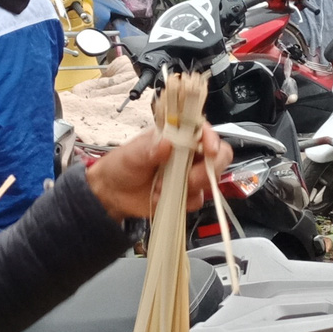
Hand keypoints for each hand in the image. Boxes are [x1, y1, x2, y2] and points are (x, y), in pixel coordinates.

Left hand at [86, 124, 232, 219]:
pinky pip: (198, 199)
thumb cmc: (122, 166)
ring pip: (211, 179)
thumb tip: (166, 143)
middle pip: (219, 156)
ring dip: (192, 186)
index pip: (204, 131)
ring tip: (164, 186)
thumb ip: (149, 148)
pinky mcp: (187, 194)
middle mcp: (188, 153)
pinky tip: (163, 197)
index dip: (211, 138)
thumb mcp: (132, 154)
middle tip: (190, 178)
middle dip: (209, 168)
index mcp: (177, 135)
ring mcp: (190, 174)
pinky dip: (183, 201)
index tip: (209, 149)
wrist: (113, 193)